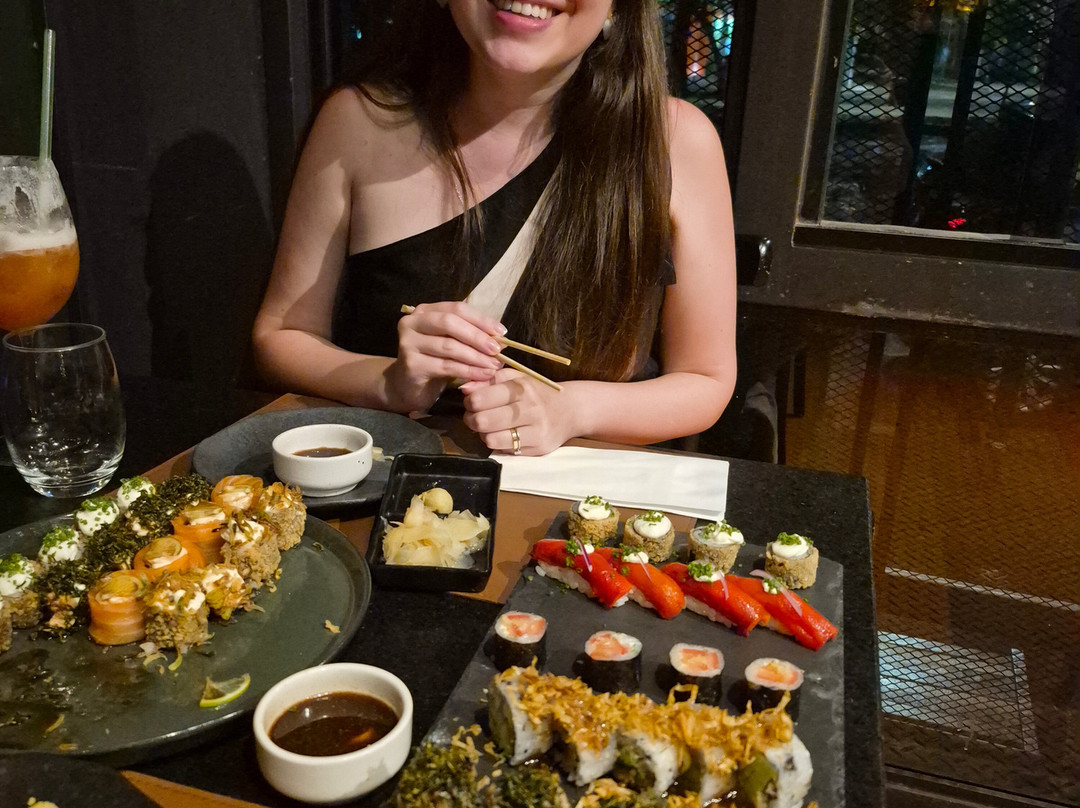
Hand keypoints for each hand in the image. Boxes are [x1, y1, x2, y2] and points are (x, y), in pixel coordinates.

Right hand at [385, 302, 504, 411]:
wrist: (407, 386)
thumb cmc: (433, 362)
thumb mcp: (453, 344)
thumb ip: (472, 337)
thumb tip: (501, 338)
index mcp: (425, 311)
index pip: (457, 308)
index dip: (481, 319)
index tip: (502, 331)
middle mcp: (412, 322)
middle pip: (450, 323)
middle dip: (477, 336)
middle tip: (497, 350)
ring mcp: (408, 342)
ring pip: (449, 346)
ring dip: (476, 356)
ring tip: (493, 366)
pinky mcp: (411, 364)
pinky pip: (445, 366)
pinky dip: (467, 371)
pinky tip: (482, 375)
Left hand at [461, 369, 579, 455]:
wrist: (571, 410)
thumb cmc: (537, 392)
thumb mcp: (517, 378)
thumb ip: (489, 380)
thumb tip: (464, 388)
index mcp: (521, 388)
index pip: (480, 399)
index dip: (470, 402)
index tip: (472, 402)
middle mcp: (529, 409)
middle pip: (482, 421)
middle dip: (471, 419)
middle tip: (475, 416)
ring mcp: (535, 431)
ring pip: (490, 439)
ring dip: (483, 434)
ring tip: (488, 427)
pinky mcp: (537, 449)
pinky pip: (504, 450)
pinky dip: (498, 443)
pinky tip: (503, 435)